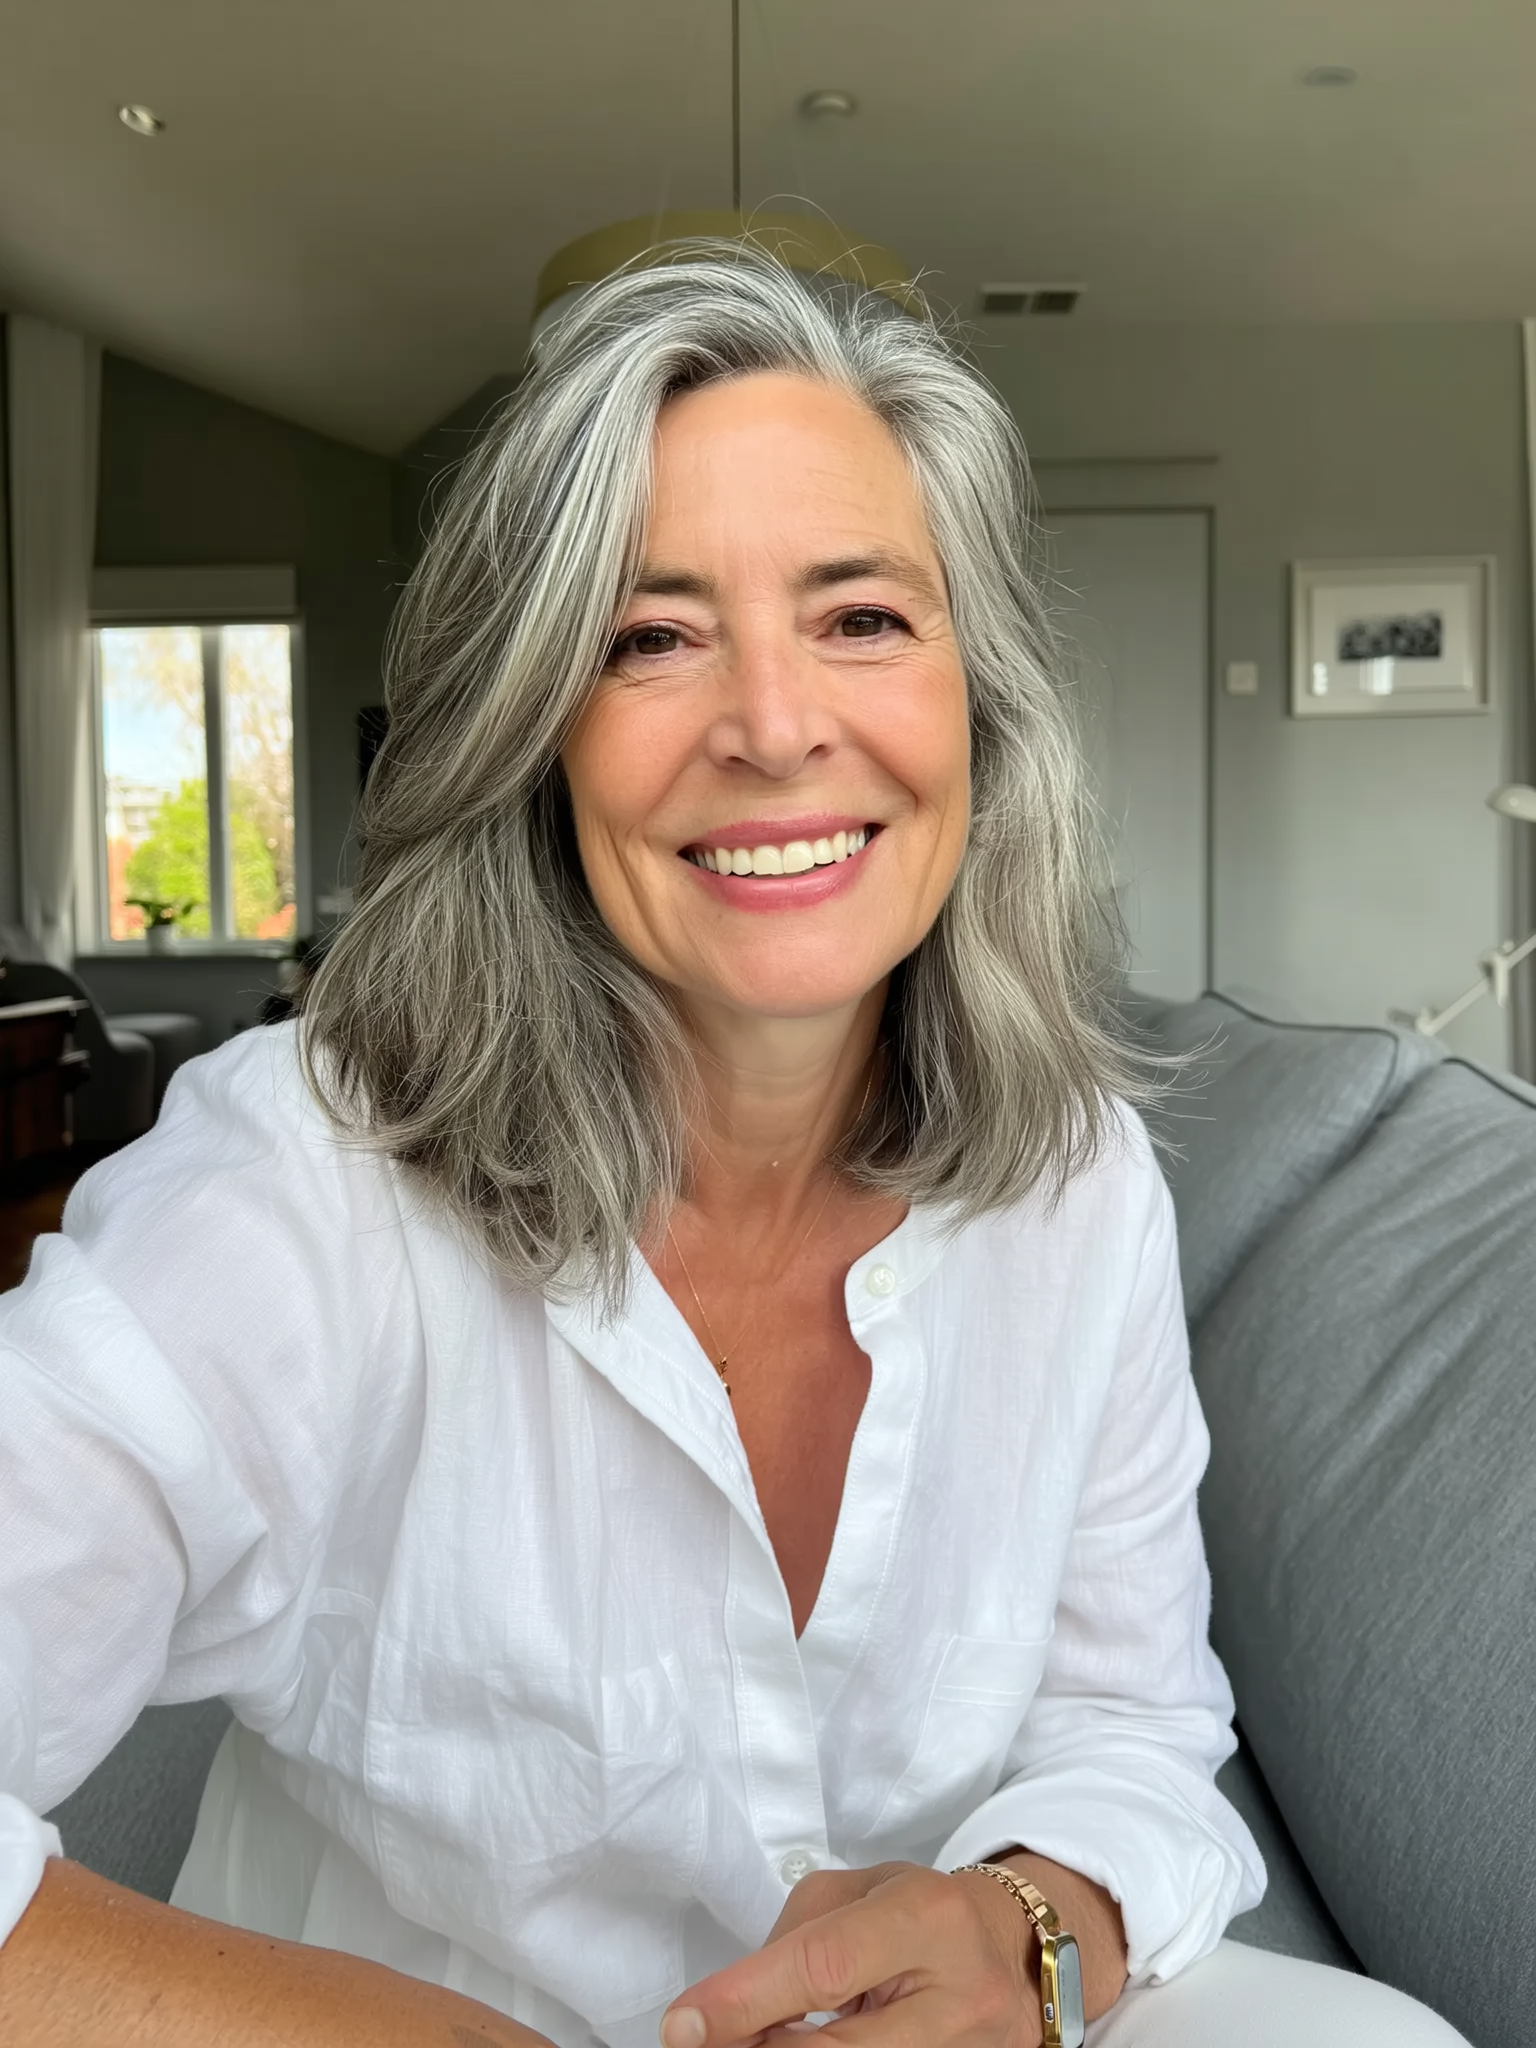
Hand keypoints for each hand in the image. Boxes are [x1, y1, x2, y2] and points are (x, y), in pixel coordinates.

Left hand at [659, 1861, 1041, 2047]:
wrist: (1016, 1953)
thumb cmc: (925, 1912)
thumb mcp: (862, 1891)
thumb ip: (796, 1938)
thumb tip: (729, 2010)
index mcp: (927, 1919)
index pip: (822, 1966)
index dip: (744, 1999)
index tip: (682, 2025)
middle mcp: (955, 1998)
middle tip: (703, 2044)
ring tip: (752, 2038)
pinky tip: (794, 2045)